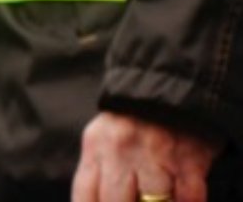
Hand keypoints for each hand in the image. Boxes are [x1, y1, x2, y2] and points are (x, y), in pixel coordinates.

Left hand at [72, 112, 221, 201]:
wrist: (168, 83)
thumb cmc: (131, 120)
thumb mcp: (102, 138)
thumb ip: (99, 172)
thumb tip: (96, 200)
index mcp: (96, 147)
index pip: (85, 195)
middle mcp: (121, 151)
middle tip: (131, 201)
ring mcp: (155, 154)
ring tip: (155, 198)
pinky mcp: (188, 158)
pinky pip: (188, 198)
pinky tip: (179, 198)